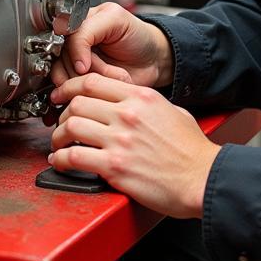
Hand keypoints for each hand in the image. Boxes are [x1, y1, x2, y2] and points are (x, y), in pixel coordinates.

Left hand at [48, 74, 219, 217]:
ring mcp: (120, 139)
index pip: (93, 82)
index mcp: (140, 97)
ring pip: (71, 126)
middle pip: (78, 102)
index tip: (62, 95)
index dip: (70, 87)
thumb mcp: (173, 111)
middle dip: (63, 113)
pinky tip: (60, 161)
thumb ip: (147, 104)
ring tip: (59, 144)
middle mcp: (127, 114)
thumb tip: (131, 104)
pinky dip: (61, 159)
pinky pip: (74, 156)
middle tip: (61, 123)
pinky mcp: (114, 166)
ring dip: (58, 136)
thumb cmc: (192, 151)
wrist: (202, 179)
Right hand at [51, 2, 173, 89]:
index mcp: (80, 21)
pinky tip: (103, 87)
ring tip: (110, 76)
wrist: (154, 60)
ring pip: (67, 77)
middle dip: (88, 70)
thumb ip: (88, 32)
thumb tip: (74, 60)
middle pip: (63, 60)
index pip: (62, 37)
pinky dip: (89, 92)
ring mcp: (77, 63)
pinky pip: (74, 90)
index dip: (73, 53)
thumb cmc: (139, 36)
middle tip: (107, 70)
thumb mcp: (115, 20)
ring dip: (91, 82)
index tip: (84, 65)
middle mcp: (75, 43)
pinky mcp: (83, 82)